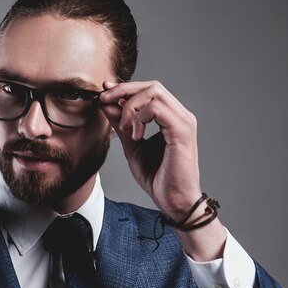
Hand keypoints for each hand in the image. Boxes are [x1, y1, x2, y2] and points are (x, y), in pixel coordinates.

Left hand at [99, 80, 200, 221]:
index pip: (149, 90)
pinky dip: (139, 118)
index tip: (104, 93)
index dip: (125, 88)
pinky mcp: (181, 131)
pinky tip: (135, 135)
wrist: (173, 201)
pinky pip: (157, 109)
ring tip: (125, 129)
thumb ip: (122, 125)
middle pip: (152, 85)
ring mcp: (183, 121)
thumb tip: (107, 105)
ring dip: (130, 107)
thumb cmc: (158, 177)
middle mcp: (180, 115)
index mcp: (170, 117)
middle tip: (104, 101)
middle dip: (123, 90)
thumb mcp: (133, 146)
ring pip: (154, 92)